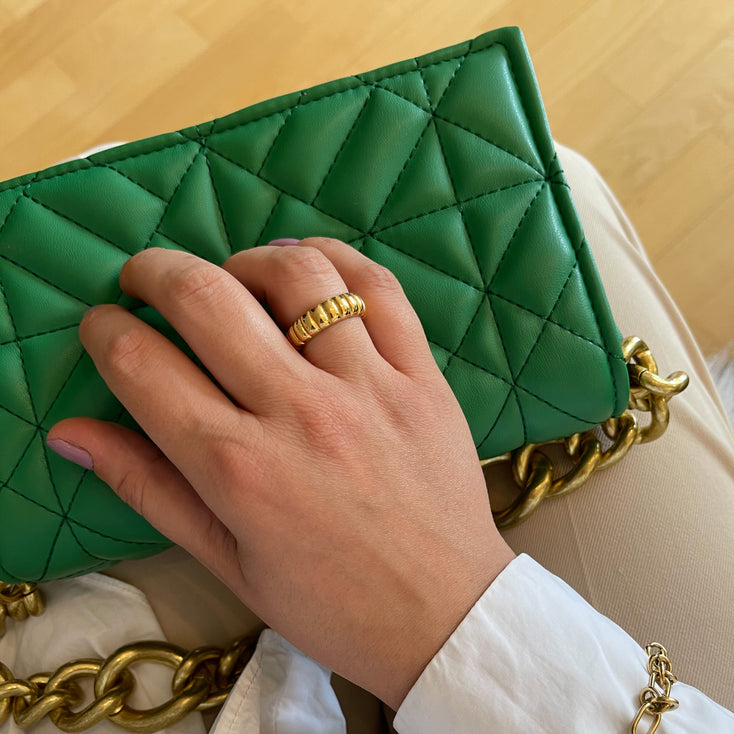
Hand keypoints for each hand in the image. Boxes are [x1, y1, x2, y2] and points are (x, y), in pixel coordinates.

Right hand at [47, 238, 514, 708]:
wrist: (443, 615)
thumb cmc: (329, 601)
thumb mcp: (225, 561)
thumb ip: (146, 487)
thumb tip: (70, 431)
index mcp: (238, 469)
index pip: (142, 366)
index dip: (106, 332)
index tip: (104, 325)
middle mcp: (299, 414)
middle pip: (207, 300)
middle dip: (155, 273)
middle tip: (144, 278)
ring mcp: (369, 387)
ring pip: (296, 277)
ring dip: (245, 261)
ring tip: (233, 277)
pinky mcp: (421, 377)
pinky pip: (378, 288)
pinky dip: (335, 259)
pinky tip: (309, 267)